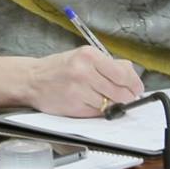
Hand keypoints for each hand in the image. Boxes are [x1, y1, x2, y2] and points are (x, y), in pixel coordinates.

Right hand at [18, 47, 143, 117]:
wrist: (31, 80)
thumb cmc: (59, 68)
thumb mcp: (83, 56)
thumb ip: (108, 64)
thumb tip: (132, 75)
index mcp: (89, 55)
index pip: (124, 74)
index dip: (135, 85)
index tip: (137, 90)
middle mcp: (84, 71)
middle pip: (120, 91)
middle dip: (126, 98)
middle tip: (125, 98)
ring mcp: (79, 90)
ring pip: (110, 104)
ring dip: (111, 105)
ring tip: (103, 99)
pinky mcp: (74, 106)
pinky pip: (97, 113)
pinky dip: (99, 111)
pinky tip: (91, 103)